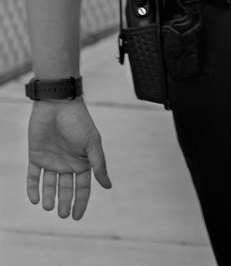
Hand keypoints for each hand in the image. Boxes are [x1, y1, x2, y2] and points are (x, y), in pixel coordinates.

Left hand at [26, 99, 111, 219]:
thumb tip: (108, 185)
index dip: (81, 202)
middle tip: (62, 215)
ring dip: (49, 197)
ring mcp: (51, 159)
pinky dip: (33, 188)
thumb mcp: (92, 143)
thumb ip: (98, 164)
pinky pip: (33, 176)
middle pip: (66, 188)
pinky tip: (34, 198)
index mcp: (82, 160)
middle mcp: (67, 162)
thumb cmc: (78, 120)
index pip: (83, 186)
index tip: (76, 216)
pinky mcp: (36, 156)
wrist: (57, 103)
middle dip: (64, 202)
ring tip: (49, 207)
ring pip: (49, 185)